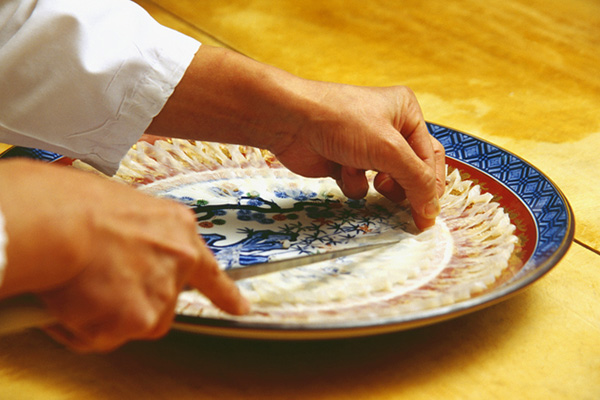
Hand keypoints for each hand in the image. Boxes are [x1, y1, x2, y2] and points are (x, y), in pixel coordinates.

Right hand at [0, 159, 247, 351]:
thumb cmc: (73, 204)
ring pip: (133, 323)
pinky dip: (79, 328)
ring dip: (104, 316)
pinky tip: (66, 302)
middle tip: (99, 288)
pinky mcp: (139, 319)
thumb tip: (114, 259)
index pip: (209, 270)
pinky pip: (101, 336)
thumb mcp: (122, 209)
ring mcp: (162, 292)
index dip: (225, 293)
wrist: (58, 221)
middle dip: (132, 304)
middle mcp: (179, 262)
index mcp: (177, 229)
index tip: (241, 307)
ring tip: (77, 288)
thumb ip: (136, 240)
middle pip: (162, 303)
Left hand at [149, 46, 444, 229]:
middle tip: (403, 206)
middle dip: (405, 187)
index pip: (431, 156)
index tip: (428, 217)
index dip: (432, 186)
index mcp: (406, 113)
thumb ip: (417, 181)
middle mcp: (389, 127)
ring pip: (387, 180)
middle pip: (411, 170)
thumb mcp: (389, 150)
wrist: (290, 122)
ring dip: (380, 185)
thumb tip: (432, 212)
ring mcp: (365, 146)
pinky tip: (342, 171)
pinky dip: (353, 183)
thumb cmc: (342, 124)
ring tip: (376, 183)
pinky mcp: (344, 162)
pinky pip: (361, 184)